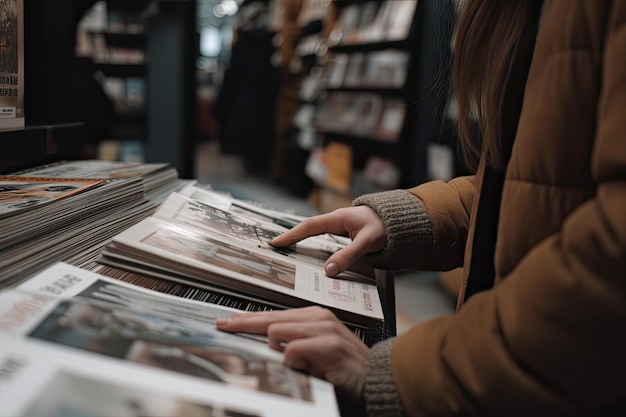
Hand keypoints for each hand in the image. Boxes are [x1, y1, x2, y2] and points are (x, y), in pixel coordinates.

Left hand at [215, 306, 368, 398]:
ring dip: (282, 353)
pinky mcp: (328, 344)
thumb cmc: (345, 368)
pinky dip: (295, 363)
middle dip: (244, 324)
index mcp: (314, 316)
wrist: (378, 380)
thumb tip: (266, 342)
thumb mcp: (315, 351)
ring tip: (303, 366)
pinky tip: (311, 369)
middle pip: (269, 318)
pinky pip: (292, 351)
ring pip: (277, 331)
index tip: (228, 322)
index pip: (273, 315)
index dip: (247, 320)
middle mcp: (319, 317)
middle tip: (224, 326)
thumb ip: (293, 343)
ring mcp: (324, 329)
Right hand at [271, 206, 385, 276]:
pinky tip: (313, 254)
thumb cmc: (387, 227)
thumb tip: (328, 270)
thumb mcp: (367, 242)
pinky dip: (316, 246)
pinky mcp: (347, 234)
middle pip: (308, 229)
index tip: (276, 242)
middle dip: (292, 238)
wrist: (402, 221)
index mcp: (338, 218)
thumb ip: (348, 256)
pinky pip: (326, 239)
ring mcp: (341, 227)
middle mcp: (337, 221)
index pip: (308, 227)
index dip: (291, 235)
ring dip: (303, 241)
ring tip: (288, 251)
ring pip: (317, 234)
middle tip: (276, 247)